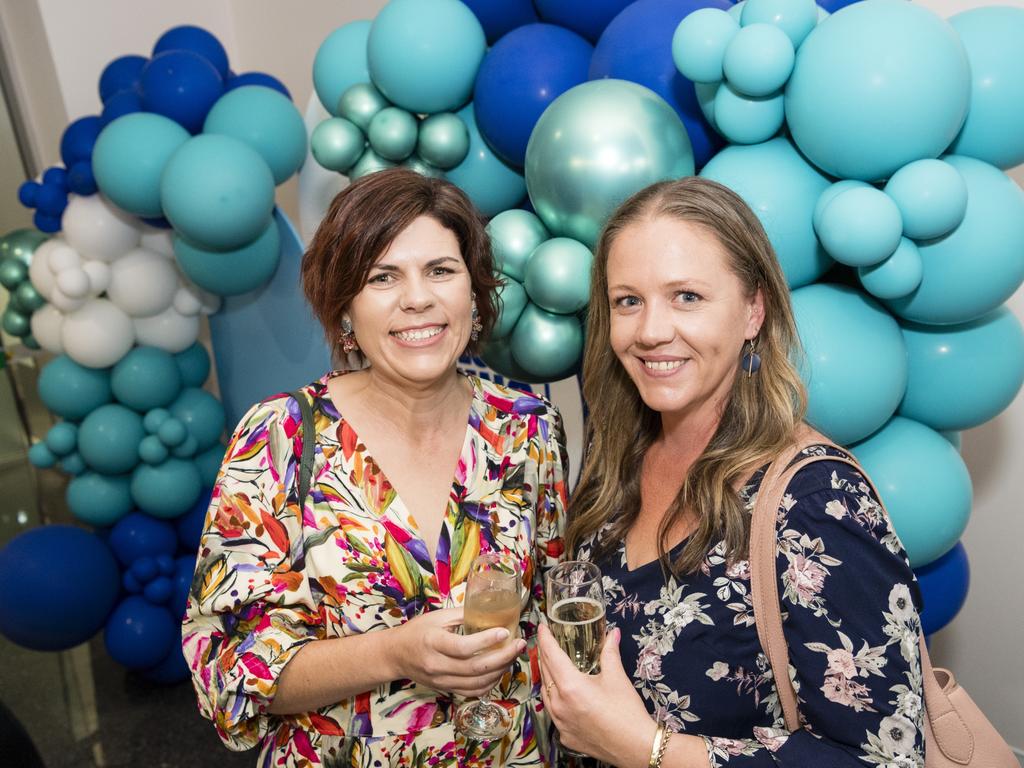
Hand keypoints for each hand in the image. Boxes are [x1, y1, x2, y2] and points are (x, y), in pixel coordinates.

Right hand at [391, 607, 526, 697]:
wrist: (395, 655)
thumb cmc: (416, 631)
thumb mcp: (436, 616)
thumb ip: (462, 614)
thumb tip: (490, 608)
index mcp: (433, 642)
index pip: (464, 647)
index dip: (487, 641)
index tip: (505, 631)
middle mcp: (437, 665)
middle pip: (475, 668)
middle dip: (503, 657)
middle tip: (518, 645)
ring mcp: (441, 680)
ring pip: (477, 682)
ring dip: (500, 671)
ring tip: (512, 656)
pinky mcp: (445, 689)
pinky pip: (472, 691)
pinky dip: (490, 683)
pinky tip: (500, 671)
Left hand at [538, 624, 655, 767]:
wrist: (636, 748)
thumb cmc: (627, 712)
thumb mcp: (617, 677)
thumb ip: (610, 652)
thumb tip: (612, 633)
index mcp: (570, 686)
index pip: (551, 655)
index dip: (545, 639)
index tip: (542, 627)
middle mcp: (560, 704)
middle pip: (545, 672)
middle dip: (544, 655)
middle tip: (546, 642)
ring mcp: (560, 722)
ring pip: (546, 693)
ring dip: (547, 677)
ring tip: (551, 665)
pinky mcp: (565, 736)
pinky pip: (553, 712)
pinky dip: (554, 699)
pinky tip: (561, 695)